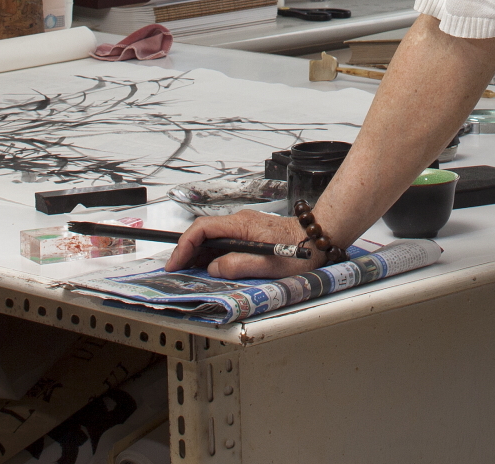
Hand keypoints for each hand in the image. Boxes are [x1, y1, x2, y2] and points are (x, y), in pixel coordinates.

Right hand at [163, 209, 325, 279]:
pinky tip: (209, 266)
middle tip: (177, 270)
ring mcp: (244, 226)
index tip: (176, 262)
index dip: (185, 245)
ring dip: (198, 253)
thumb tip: (213, 268)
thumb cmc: (299, 249)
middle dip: (186, 251)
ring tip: (188, 271)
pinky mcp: (249, 232)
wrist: (319, 236)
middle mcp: (240, 221)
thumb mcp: (268, 265)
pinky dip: (211, 252)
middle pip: (203, 232)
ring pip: (212, 237)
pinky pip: (223, 240)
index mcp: (242, 225)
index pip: (203, 229)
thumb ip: (238, 266)